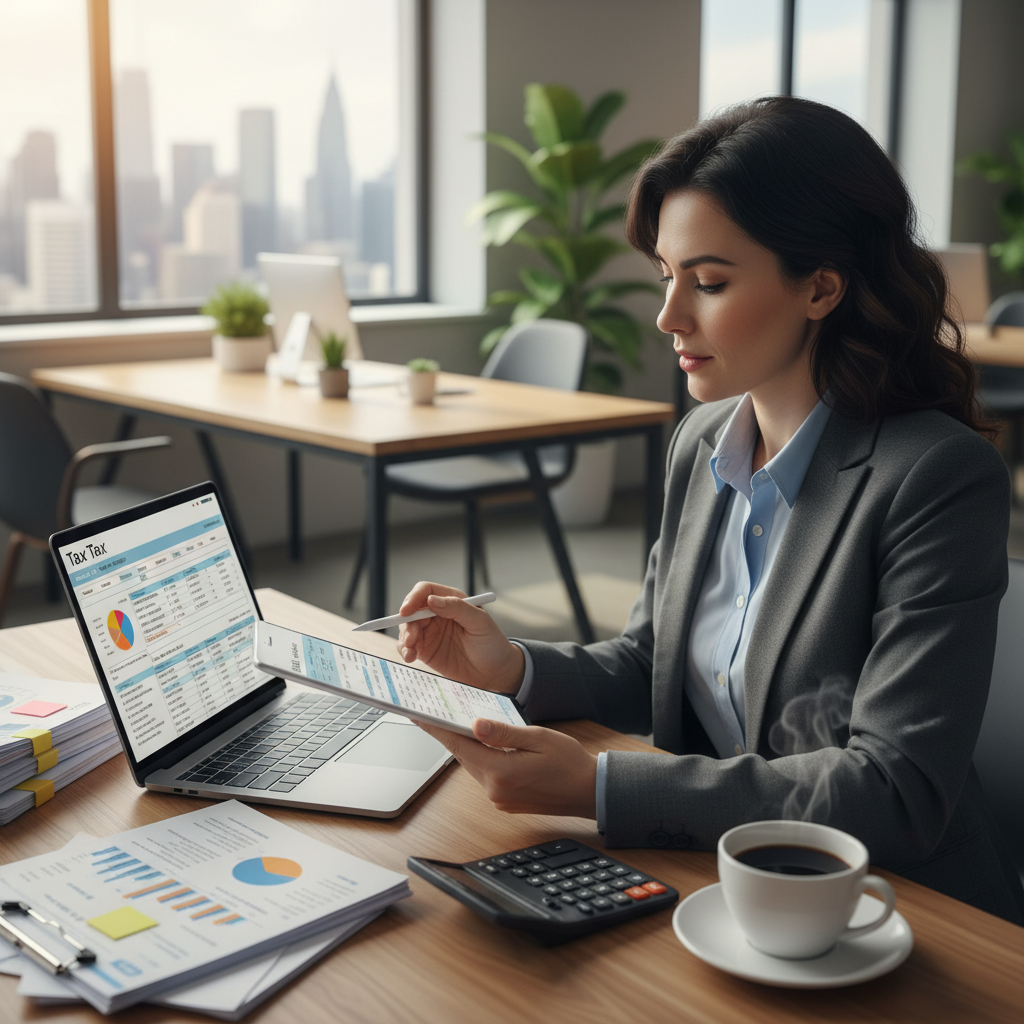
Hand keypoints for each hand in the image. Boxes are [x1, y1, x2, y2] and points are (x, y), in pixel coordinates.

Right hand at [397, 581, 523, 692]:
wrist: (494, 672)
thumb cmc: (491, 643)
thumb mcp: (480, 622)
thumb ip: (457, 608)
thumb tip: (432, 600)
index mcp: (452, 600)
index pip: (425, 591)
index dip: (413, 598)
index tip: (406, 611)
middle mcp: (438, 613)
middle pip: (412, 610)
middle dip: (407, 623)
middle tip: (411, 639)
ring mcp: (430, 632)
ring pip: (407, 628)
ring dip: (404, 638)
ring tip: (411, 652)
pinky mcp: (426, 649)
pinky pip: (408, 646)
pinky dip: (405, 650)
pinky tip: (410, 657)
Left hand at [417, 718, 597, 818]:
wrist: (589, 792)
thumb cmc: (568, 762)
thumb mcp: (538, 738)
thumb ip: (504, 733)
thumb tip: (475, 725)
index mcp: (501, 772)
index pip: (459, 746)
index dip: (436, 729)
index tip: (417, 716)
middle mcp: (495, 790)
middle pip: (464, 756)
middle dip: (452, 735)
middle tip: (437, 713)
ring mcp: (499, 799)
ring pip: (474, 766)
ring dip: (469, 747)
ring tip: (462, 725)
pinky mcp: (505, 802)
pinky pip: (486, 776)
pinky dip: (482, 759)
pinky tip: (486, 745)